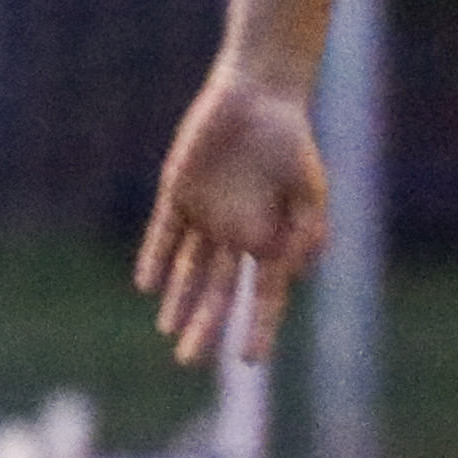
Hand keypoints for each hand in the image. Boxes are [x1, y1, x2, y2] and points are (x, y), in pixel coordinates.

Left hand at [137, 71, 324, 366]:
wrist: (259, 97)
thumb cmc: (292, 143)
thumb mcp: (310, 190)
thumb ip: (308, 232)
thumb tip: (296, 274)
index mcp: (271, 238)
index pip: (264, 295)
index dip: (259, 327)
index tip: (249, 360)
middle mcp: (236, 234)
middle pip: (218, 291)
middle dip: (205, 326)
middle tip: (187, 361)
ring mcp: (205, 216)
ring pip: (188, 269)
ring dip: (179, 300)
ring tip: (167, 331)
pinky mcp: (178, 194)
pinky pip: (164, 233)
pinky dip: (156, 258)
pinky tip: (148, 284)